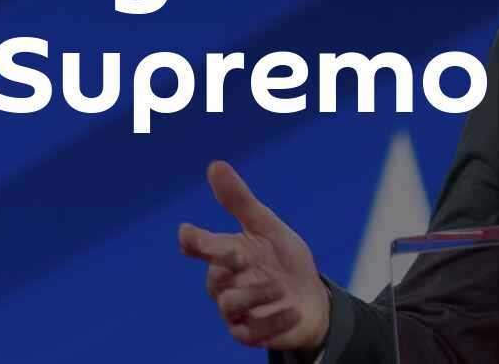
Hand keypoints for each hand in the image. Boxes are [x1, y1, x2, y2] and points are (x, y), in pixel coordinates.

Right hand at [179, 160, 331, 353]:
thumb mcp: (268, 227)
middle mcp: (225, 283)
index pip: (200, 247)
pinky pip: (250, 333)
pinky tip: (292, 310)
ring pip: (229, 304)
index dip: (194, 241)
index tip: (187, 234)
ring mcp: (235, 311)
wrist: (311, 298)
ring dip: (255, 293)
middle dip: (228, 265)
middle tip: (244, 256)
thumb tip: (214, 165)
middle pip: (215, 277)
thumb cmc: (284, 260)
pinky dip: (274, 320)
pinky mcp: (249, 334)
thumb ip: (240, 201)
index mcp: (226, 254)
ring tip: (280, 287)